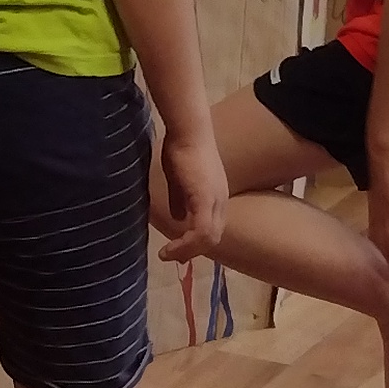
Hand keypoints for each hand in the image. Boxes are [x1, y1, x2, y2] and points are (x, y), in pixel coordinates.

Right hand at [149, 122, 229, 264]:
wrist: (187, 130)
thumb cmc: (181, 148)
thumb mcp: (178, 180)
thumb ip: (180, 200)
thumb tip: (178, 219)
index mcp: (215, 196)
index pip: (212, 227)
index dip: (196, 242)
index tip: (177, 249)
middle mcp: (220, 201)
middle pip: (213, 236)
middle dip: (191, 250)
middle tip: (171, 256)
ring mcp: (215, 200)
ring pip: (209, 238)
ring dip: (187, 251)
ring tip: (168, 255)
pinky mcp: (205, 199)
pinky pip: (201, 231)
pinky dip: (186, 244)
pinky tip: (170, 247)